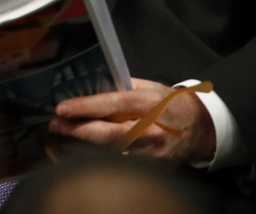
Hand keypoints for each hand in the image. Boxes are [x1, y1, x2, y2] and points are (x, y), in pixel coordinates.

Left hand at [50, 78, 215, 164]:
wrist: (200, 128)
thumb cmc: (168, 103)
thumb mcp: (146, 86)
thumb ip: (118, 87)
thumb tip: (85, 86)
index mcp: (149, 105)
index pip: (112, 105)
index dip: (84, 107)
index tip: (61, 108)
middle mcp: (151, 131)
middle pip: (108, 134)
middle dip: (76, 130)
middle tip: (54, 125)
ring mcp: (153, 153)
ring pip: (109, 153)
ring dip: (80, 147)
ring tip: (60, 138)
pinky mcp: (154, 168)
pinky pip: (118, 164)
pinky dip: (96, 159)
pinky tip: (78, 152)